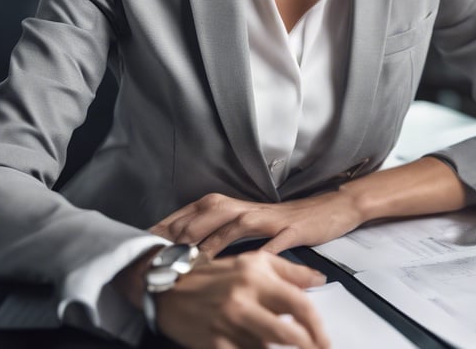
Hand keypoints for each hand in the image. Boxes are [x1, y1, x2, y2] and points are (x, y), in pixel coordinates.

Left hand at [150, 191, 362, 256]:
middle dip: (181, 232)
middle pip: (208, 213)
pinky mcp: (292, 231)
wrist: (330, 209)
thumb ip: (224, 230)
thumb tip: (190, 246)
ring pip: (234, 225)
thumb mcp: (253, 222)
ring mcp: (270, 218)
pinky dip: (256, 255)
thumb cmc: (288, 220)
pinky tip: (244, 268)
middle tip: (158, 252)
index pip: (195, 210)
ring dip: (211, 243)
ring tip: (191, 261)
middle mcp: (249, 208)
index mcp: (237, 206)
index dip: (170, 223)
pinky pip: (271, 244)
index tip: (145, 241)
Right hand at [155, 251, 328, 348]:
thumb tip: (320, 279)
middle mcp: (243, 299)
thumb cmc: (216, 275)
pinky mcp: (213, 344)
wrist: (170, 288)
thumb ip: (290, 270)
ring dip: (277, 348)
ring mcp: (226, 324)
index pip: (298, 303)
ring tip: (282, 343)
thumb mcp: (254, 262)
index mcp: (256, 275)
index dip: (316, 325)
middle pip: (287, 334)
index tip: (325, 339)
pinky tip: (256, 346)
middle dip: (308, 346)